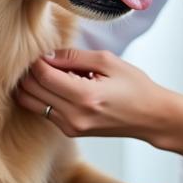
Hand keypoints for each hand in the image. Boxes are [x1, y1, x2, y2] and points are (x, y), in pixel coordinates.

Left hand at [14, 48, 170, 141]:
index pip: (43, 76)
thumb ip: (74, 56)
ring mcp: (70, 127)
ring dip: (35, 86)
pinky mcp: (70, 132)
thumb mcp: (108, 61)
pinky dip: (45, 96)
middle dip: (31, 73)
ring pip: (32, 103)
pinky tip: (62, 86)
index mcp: (85, 96)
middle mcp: (74, 116)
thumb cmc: (135, 87)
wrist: (151, 118)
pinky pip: (44, 111)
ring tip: (53, 73)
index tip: (42, 51)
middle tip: (44, 60)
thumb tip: (47, 55)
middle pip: (31, 91)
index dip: (37, 61)